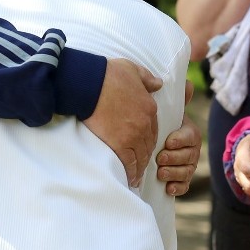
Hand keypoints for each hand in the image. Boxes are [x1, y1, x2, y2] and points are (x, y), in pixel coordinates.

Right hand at [85, 58, 161, 186]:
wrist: (90, 84)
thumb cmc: (108, 74)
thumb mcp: (132, 69)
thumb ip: (148, 78)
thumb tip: (159, 84)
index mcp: (149, 107)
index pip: (154, 129)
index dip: (149, 139)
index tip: (145, 146)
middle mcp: (145, 124)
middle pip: (149, 145)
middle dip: (145, 155)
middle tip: (142, 165)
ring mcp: (133, 136)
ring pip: (141, 156)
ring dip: (140, 167)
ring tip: (137, 177)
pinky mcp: (119, 144)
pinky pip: (128, 163)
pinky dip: (131, 172)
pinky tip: (130, 179)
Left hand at [156, 98, 201, 196]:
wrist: (152, 143)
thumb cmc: (161, 125)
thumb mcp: (167, 111)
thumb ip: (177, 99)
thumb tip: (187, 83)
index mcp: (189, 132)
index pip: (191, 136)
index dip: (180, 140)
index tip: (168, 142)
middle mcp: (192, 149)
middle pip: (189, 156)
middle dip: (175, 158)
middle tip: (160, 159)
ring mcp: (187, 165)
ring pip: (187, 171)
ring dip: (174, 173)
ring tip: (160, 172)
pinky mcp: (181, 180)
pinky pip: (184, 187)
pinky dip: (177, 188)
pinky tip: (168, 188)